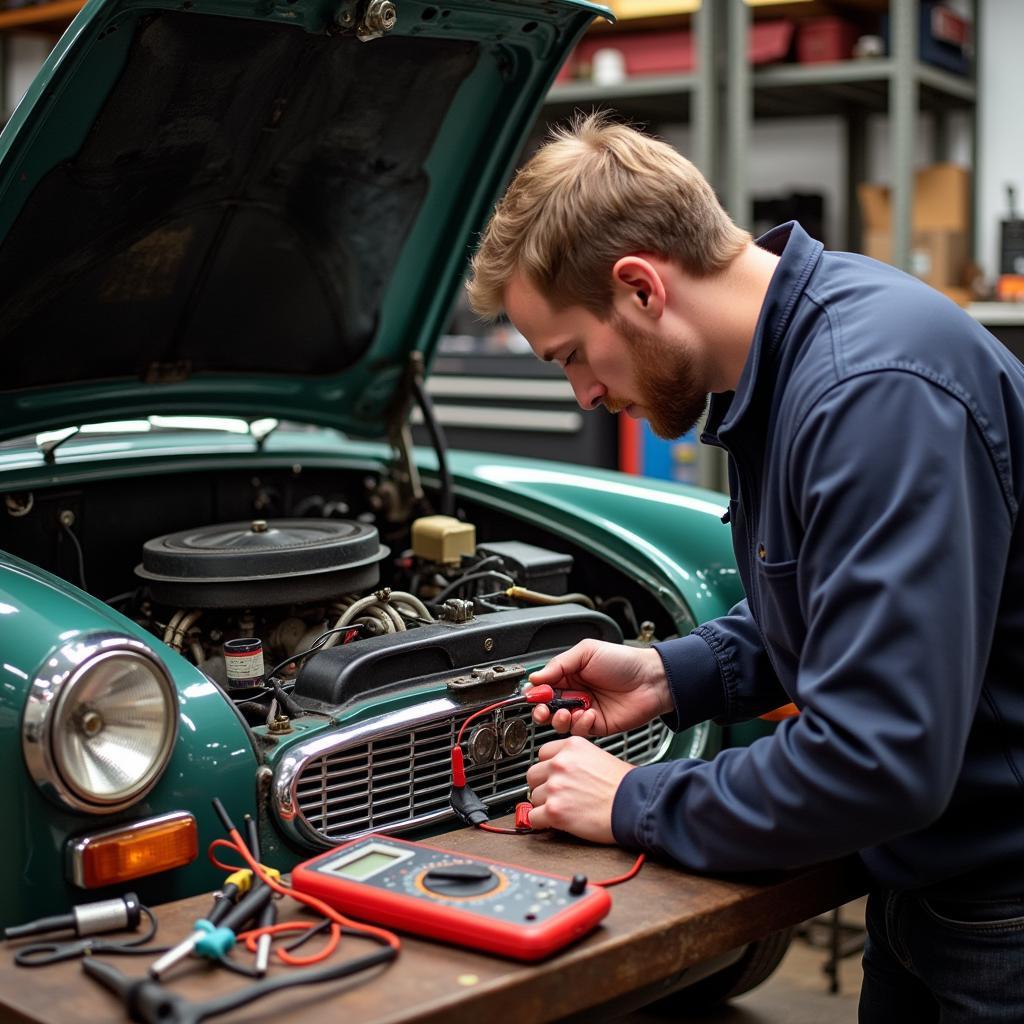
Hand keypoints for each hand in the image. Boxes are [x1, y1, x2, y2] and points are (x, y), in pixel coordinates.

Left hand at [525, 736, 632, 841]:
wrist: (634, 806)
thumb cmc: (625, 786)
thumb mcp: (600, 757)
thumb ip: (577, 761)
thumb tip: (562, 772)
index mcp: (572, 746)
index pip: (543, 753)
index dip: (548, 768)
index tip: (551, 776)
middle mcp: (561, 763)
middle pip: (533, 775)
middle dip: (543, 786)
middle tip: (556, 795)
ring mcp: (555, 786)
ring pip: (534, 797)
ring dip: (545, 805)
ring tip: (563, 810)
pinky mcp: (554, 810)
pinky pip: (533, 818)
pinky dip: (541, 823)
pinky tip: (554, 822)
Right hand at [527, 639, 670, 735]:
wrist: (652, 680)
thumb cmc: (623, 661)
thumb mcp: (587, 652)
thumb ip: (559, 664)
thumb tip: (535, 677)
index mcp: (570, 674)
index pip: (543, 686)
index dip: (536, 692)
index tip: (533, 694)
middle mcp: (574, 693)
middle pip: (547, 707)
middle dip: (541, 711)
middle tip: (543, 710)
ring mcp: (584, 710)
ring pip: (560, 723)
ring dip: (559, 719)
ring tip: (567, 712)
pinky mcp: (596, 726)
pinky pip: (579, 730)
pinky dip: (580, 724)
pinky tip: (589, 714)